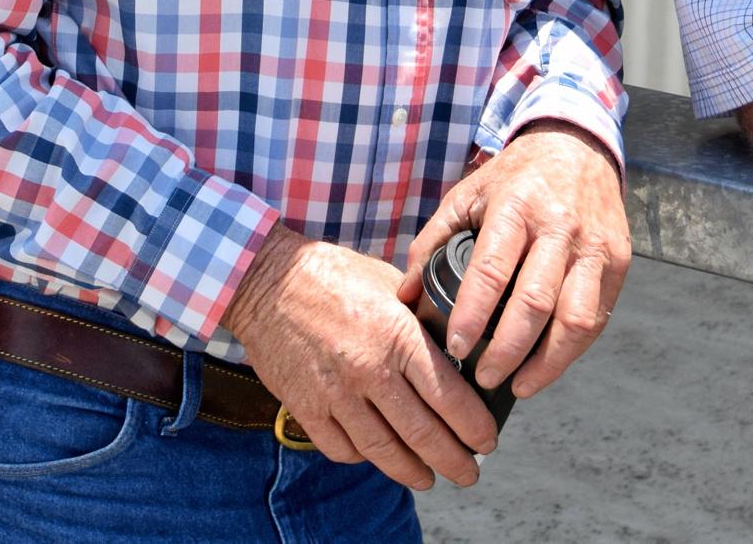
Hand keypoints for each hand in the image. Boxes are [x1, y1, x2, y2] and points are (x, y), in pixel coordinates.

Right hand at [222, 225, 497, 490]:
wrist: (265, 280)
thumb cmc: (332, 275)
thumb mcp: (389, 283)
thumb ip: (420, 317)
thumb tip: (454, 346)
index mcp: (397, 336)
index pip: (449, 398)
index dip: (475, 427)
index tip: (487, 440)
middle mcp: (369, 371)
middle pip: (422, 435)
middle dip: (453, 462)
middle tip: (468, 473)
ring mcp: (335, 394)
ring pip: (384, 451)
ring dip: (413, 471)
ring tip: (428, 478)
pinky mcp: (306, 407)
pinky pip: (343, 449)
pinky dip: (364, 458)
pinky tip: (377, 455)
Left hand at [398, 121, 631, 398]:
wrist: (577, 146)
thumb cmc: (515, 178)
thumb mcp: (467, 195)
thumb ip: (432, 241)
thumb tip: (406, 296)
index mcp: (516, 206)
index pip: (492, 269)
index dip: (473, 314)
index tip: (456, 346)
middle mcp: (559, 226)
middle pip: (535, 302)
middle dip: (508, 350)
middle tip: (485, 378)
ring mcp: (594, 245)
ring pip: (575, 318)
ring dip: (547, 362)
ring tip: (519, 384)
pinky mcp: (618, 261)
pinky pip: (596, 317)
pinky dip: (573, 350)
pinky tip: (548, 365)